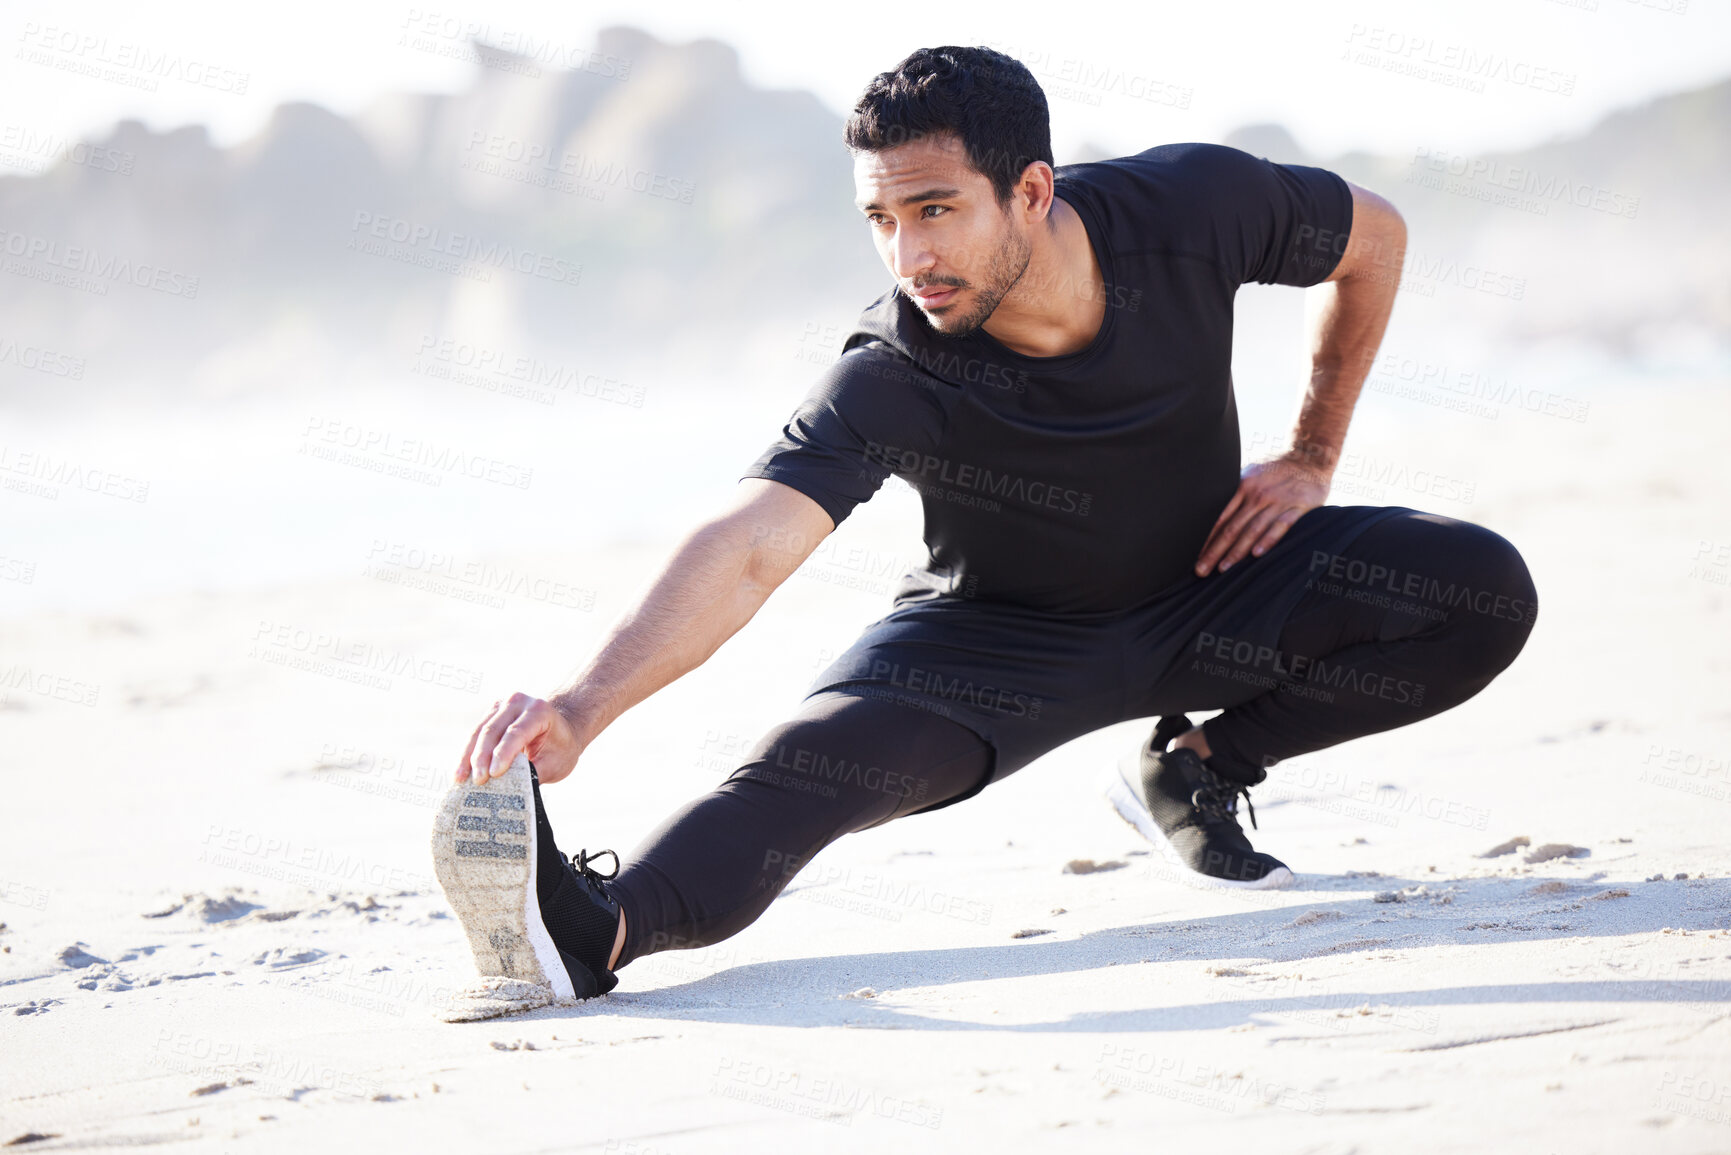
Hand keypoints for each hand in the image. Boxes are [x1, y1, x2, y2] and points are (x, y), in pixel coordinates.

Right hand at [456, 692, 585, 786]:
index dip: (503, 753)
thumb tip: (508, 789)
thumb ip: (533, 773)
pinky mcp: (491, 713)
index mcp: (540, 711)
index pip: (517, 732)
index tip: (494, 774)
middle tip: (478, 782)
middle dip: (482, 758)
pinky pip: (475, 733)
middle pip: (493, 730)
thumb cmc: (560, 748)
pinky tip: (460, 772)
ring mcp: (502, 705)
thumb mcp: (555, 763)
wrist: (562, 728)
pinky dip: (467, 753)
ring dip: (468, 757)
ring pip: (479, 731)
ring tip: (460, 779)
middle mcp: (519, 702)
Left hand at [1194, 451, 1332, 575]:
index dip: (1206, 539)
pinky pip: (1281, 526)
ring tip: (1223, 569)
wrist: (1311, 457)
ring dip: (1237, 552)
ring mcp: (1278, 501)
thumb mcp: (1252, 473)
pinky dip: (1268, 540)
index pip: (1220, 518)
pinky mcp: (1298, 506)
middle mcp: (1257, 494)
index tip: (1194, 556)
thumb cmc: (1276, 469)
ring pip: (1253, 530)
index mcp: (1243, 487)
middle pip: (1232, 528)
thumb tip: (1211, 510)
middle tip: (1200, 570)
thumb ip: (1235, 491)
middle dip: (1214, 551)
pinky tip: (1256, 555)